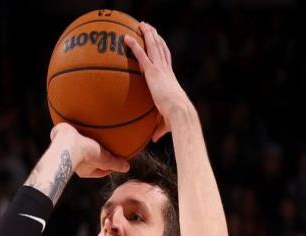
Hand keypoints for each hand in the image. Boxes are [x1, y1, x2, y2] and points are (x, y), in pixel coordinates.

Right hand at [50, 123, 128, 177]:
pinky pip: (75, 131)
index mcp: (85, 170)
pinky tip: (86, 121)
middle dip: (100, 152)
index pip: (101, 171)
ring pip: (83, 145)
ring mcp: (69, 149)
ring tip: (97, 133)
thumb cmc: (85, 153)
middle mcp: (76, 161)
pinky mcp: (64, 136)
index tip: (117, 160)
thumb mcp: (105, 160)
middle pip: (92, 157)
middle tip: (108, 146)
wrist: (66, 140)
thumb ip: (116, 164)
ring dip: (90, 140)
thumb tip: (126, 167)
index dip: (110, 166)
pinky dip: (81, 128)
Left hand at [124, 22, 189, 141]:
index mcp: (170, 80)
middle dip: (155, 37)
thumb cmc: (176, 119)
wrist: (180, 113)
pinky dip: (134, 45)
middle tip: (149, 28)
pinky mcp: (153, 73)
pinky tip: (126, 38)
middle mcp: (166, 71)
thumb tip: (153, 140)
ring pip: (154, 47)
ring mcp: (160, 70)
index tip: (160, 42)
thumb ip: (158, 129)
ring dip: (148, 34)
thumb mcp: (165, 123)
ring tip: (141, 24)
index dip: (164, 50)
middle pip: (161, 49)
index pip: (167, 61)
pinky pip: (142, 55)